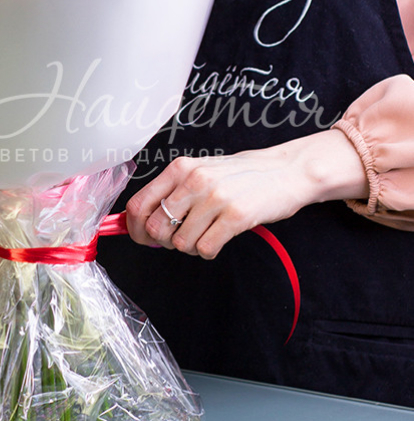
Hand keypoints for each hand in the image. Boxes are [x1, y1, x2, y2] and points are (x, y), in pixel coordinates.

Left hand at [126, 129, 368, 258]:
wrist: (286, 171)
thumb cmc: (239, 175)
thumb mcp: (200, 171)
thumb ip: (171, 192)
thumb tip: (139, 221)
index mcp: (180, 168)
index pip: (139, 204)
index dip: (134, 228)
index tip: (143, 237)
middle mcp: (194, 180)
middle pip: (156, 228)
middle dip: (164, 241)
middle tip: (181, 237)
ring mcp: (215, 198)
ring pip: (180, 243)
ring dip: (191, 247)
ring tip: (206, 234)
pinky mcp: (236, 217)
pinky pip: (205, 249)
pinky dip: (208, 251)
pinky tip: (218, 239)